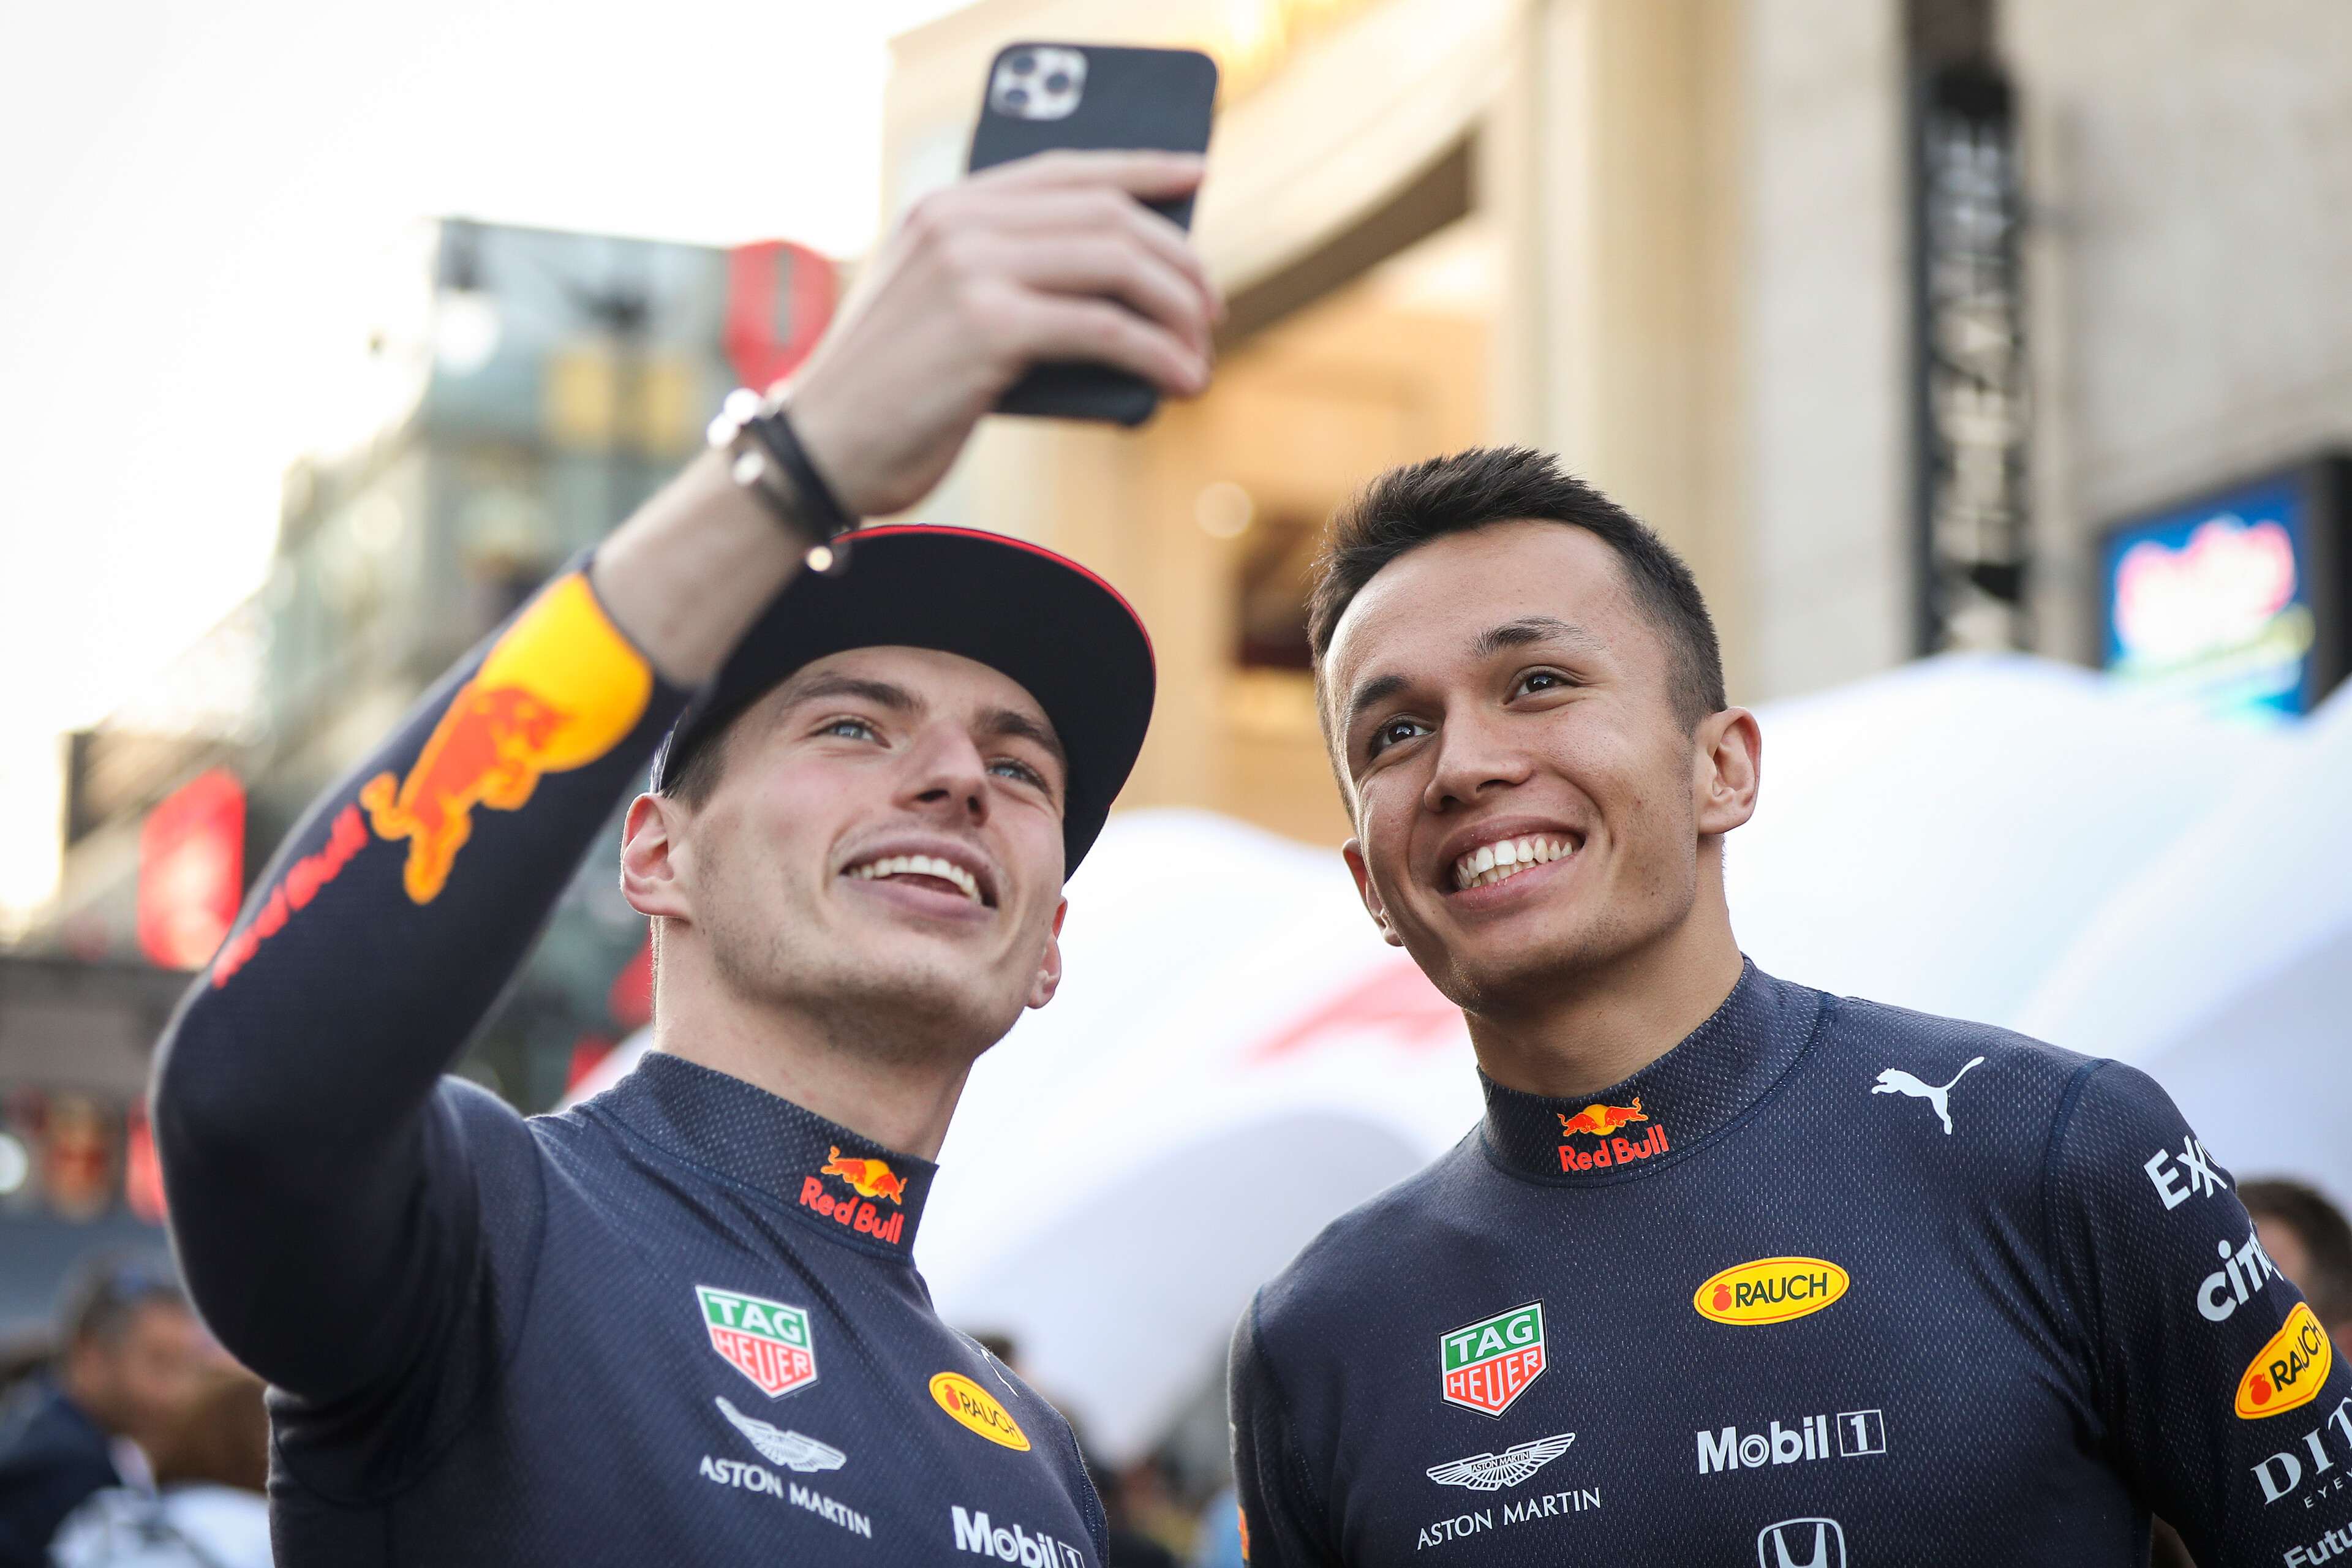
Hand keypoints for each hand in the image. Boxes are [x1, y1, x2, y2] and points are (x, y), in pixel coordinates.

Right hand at [781, 149, 1221, 518]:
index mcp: (944, 209)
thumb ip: (1005, 281)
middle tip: (1208, 309)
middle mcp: (957, 223)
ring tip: (1199, 355)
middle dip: (1177, 260)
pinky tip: (1181, 382)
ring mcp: (970, 268)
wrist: (820, 450)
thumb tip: (1120, 294)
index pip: (1063, 168)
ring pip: (1117, 264)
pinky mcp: (988, 325)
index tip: (1195, 177)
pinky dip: (1158, 354)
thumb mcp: (941, 314)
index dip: (1140, 168)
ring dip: (1177, 310)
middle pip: (1106, 214)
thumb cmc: (889, 397)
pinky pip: (1106, 328)